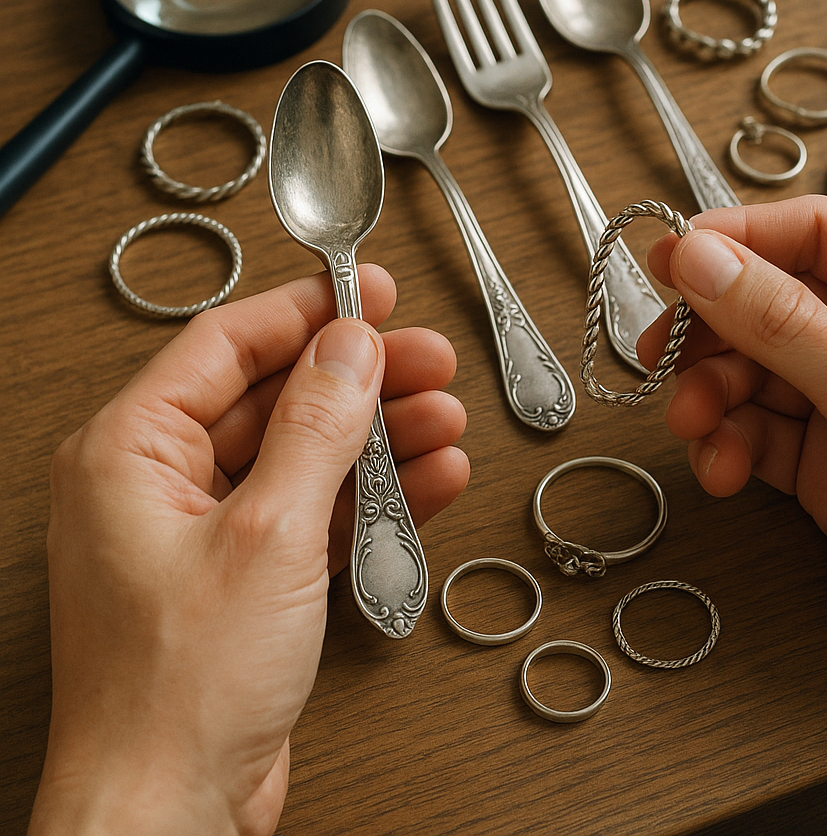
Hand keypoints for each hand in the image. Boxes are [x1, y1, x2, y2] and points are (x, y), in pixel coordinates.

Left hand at [29, 268, 468, 835]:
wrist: (171, 814)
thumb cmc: (177, 691)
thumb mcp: (267, 535)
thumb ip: (316, 430)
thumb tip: (350, 350)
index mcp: (130, 451)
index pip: (227, 344)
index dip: (306, 312)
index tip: (370, 294)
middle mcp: (164, 484)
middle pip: (277, 398)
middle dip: (360, 380)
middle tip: (429, 361)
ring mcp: (211, 532)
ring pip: (307, 454)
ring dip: (379, 437)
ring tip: (445, 420)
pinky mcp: (251, 576)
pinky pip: (319, 511)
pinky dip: (374, 496)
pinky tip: (430, 480)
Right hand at [637, 195, 826, 714]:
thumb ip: (784, 325)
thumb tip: (703, 260)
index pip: (811, 235)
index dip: (734, 242)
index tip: (668, 257)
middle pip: (765, 303)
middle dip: (710, 332)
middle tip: (662, 352)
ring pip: (747, 370)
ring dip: (709, 395)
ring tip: (695, 424)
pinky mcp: (823, 457)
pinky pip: (751, 430)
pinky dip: (724, 444)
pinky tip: (722, 466)